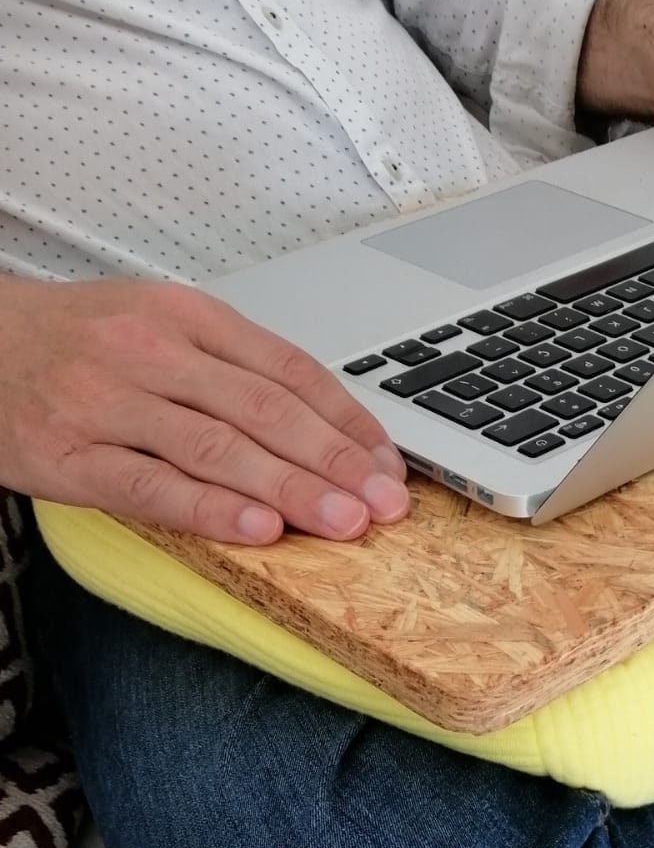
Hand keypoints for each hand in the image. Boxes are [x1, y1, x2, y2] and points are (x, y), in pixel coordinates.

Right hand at [0, 275, 410, 543]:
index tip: (390, 466)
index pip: (288, 370)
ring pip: (215, 447)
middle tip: (386, 505)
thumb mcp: (158, 328)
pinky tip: (258, 532)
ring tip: (345, 523)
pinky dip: (209, 510)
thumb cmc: (78, 343)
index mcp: (186, 315)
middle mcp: (151, 350)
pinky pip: (150, 487)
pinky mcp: (69, 454)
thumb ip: (234, 371)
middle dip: (334, 462)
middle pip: (263, 409)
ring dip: (289, 490)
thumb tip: (327, 429)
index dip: (347, 422)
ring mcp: (108, 402)